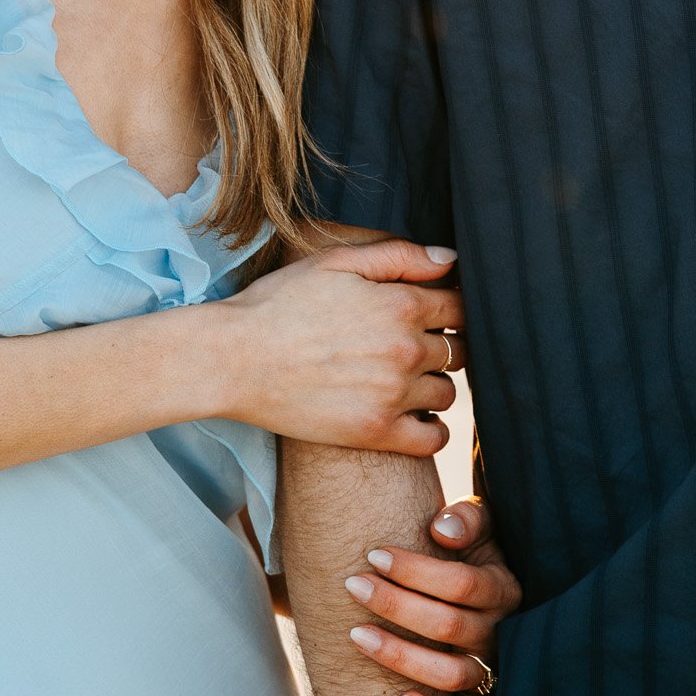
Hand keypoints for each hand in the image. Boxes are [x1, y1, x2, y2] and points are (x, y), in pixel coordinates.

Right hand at [214, 237, 465, 455]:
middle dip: (446, 347)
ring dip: (435, 386)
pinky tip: (412, 417)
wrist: (234, 358)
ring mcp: (392, 394)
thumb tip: (452, 258)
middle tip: (416, 348)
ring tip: (406, 380)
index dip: (451, 309)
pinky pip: (433, 439)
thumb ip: (399, 256)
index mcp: (401, 303)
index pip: (461, 308)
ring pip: (447, 394)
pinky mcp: (375, 432)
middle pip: (461, 352)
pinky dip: (431, 429)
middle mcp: (405, 349)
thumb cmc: (280, 303)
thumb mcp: (336, 261)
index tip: (433, 315)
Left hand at [344, 495, 521, 695]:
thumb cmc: (471, 551)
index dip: (415, 570)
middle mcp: (500, 632)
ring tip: (356, 634)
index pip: (461, 583)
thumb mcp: (479, 524)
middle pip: (449, 626)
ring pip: (452, 675)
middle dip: (396, 605)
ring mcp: (492, 670)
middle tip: (352, 585)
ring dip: (401, 657)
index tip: (373, 555)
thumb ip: (468, 518)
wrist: (482, 591)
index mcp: (502, 587)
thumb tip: (442, 530)